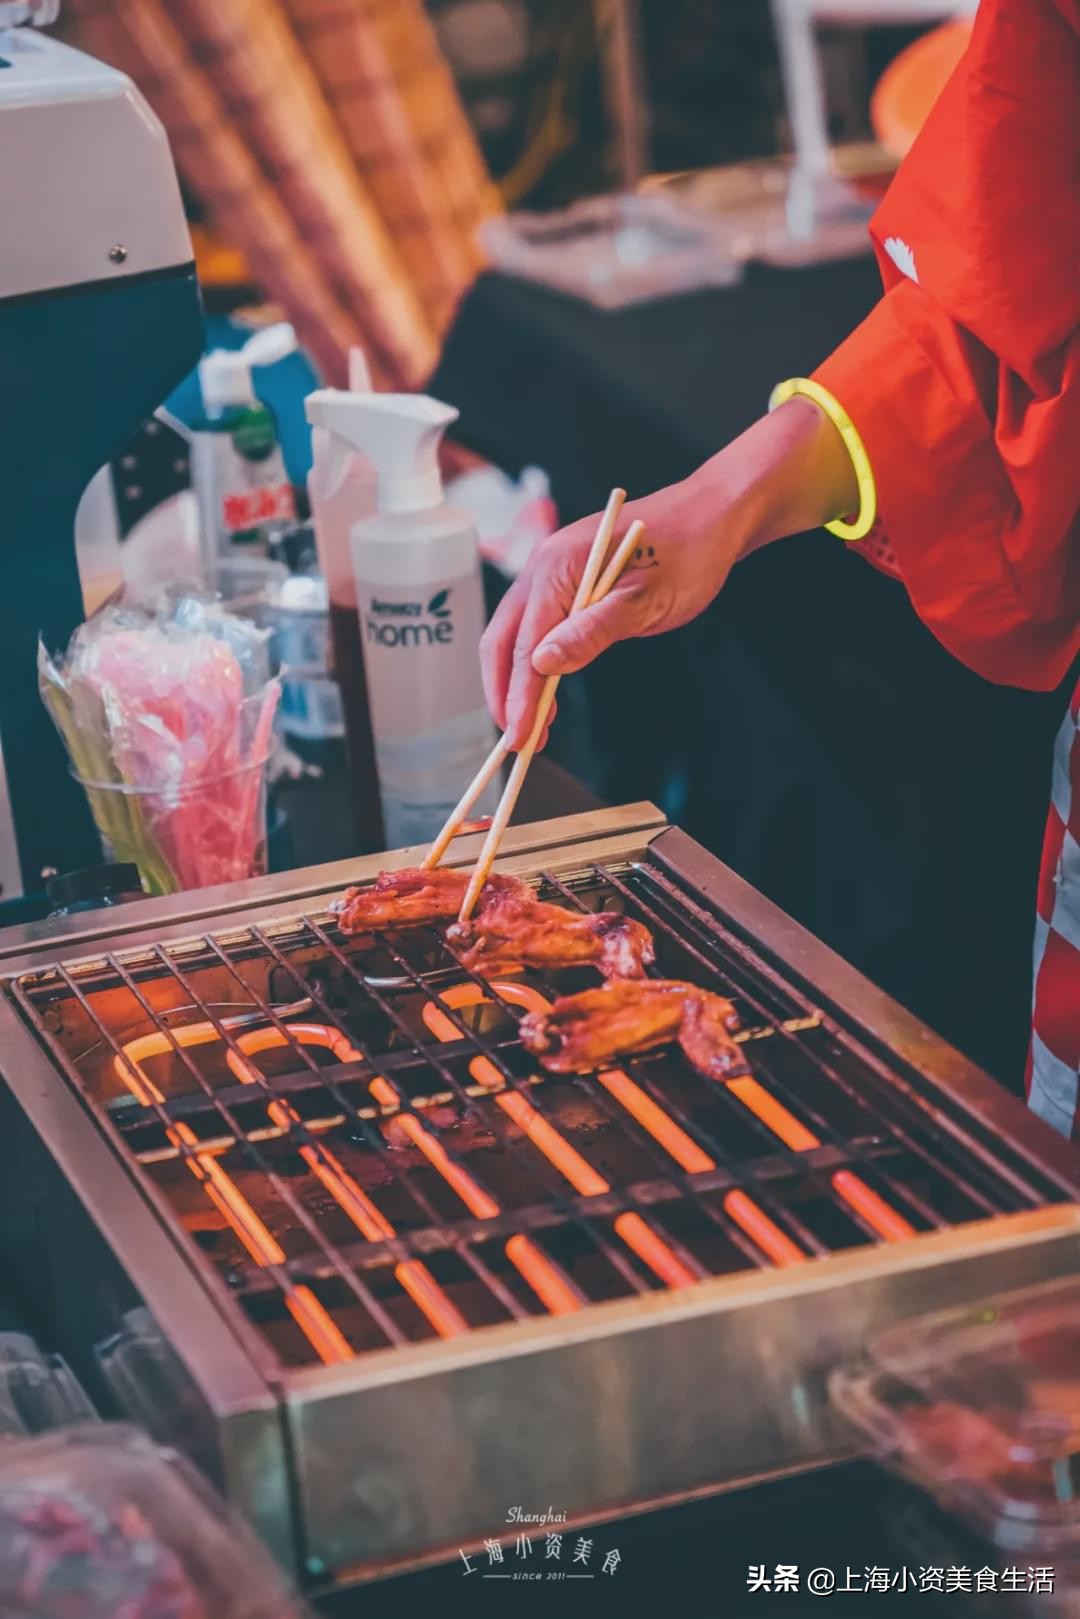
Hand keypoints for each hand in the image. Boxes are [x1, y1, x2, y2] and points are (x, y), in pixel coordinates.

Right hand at [481, 478, 740, 750]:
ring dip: (516, 682)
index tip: (518, 737)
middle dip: (504, 692)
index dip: (520, 695)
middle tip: (516, 740)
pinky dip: (535, 662)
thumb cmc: (688, 554)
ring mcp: (552, 572)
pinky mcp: (566, 581)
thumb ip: (592, 631)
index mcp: (558, 566)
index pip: (526, 643)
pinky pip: (537, 626)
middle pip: (504, 638)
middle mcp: (544, 565)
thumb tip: (542, 665)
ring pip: (515, 634)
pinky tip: (548, 692)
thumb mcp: (645, 601)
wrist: (712, 517)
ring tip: (532, 727)